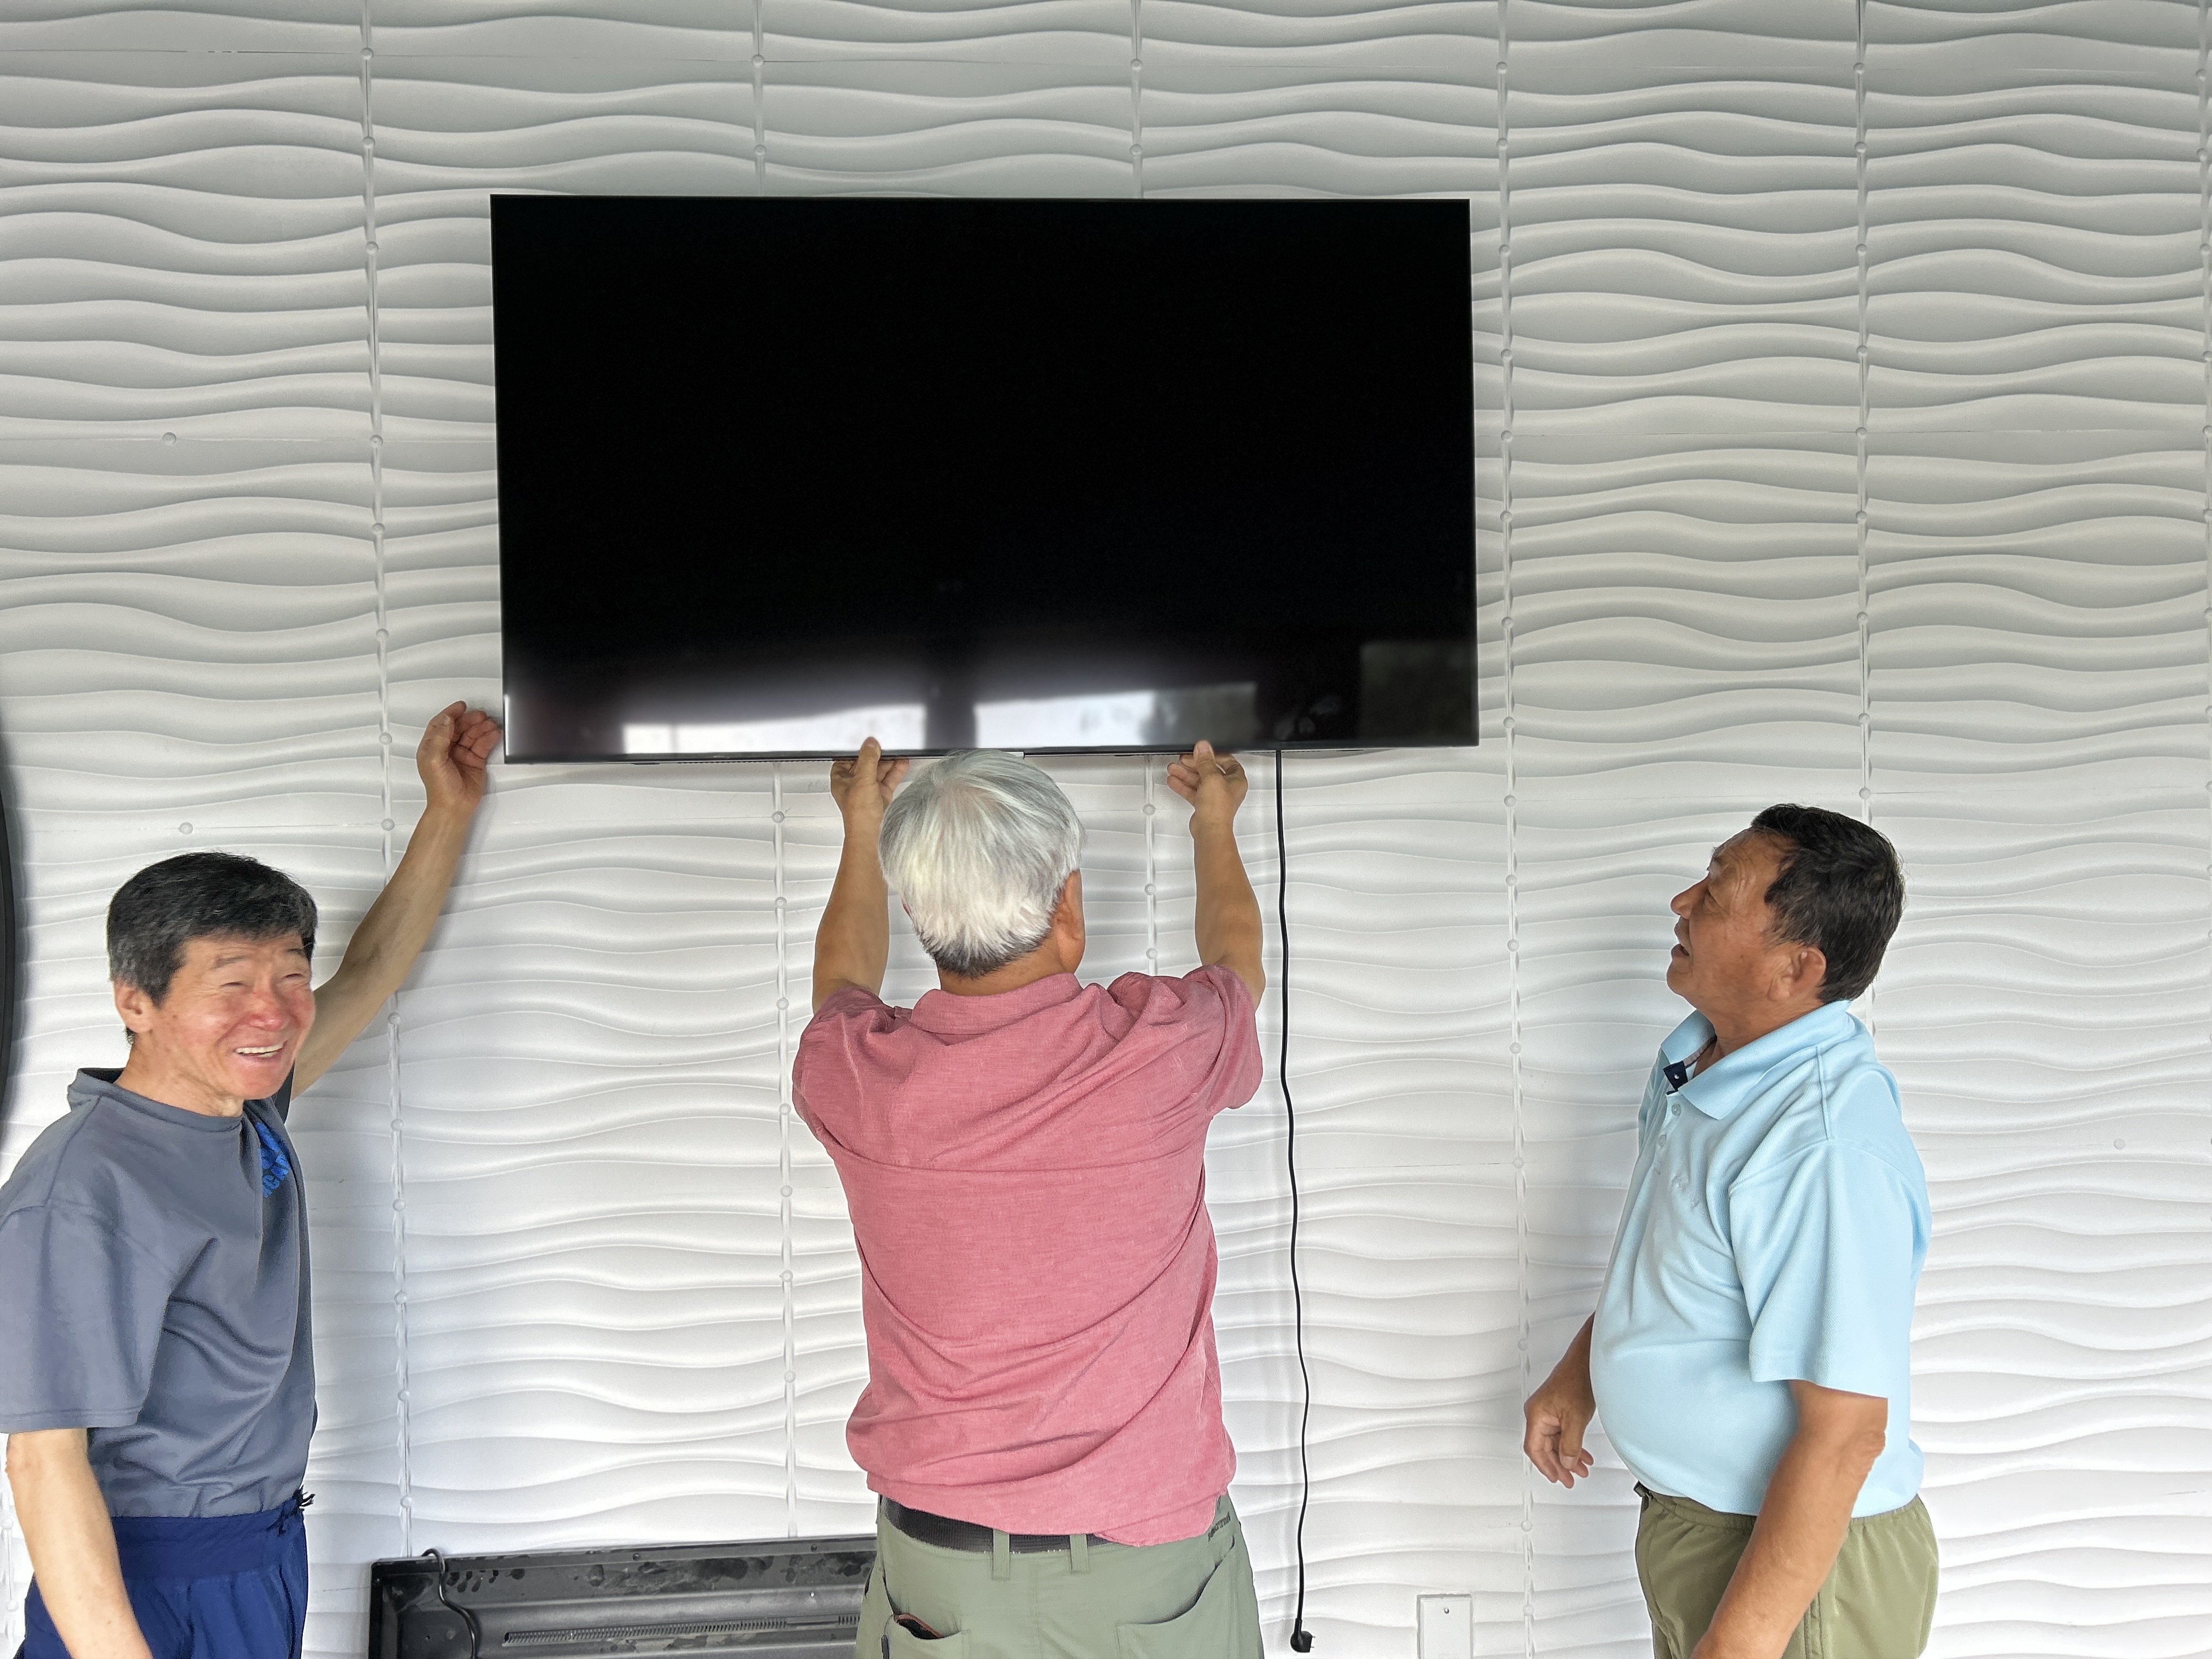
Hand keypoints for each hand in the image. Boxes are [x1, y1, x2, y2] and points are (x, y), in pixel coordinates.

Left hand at [418, 702, 499, 815]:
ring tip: (490, 724)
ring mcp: (461, 755)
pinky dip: (489, 738)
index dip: (451, 713)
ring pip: (472, 734)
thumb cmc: (440, 788)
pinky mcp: (474, 761)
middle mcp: (446, 749)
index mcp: (432, 746)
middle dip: (470, 719)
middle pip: (459, 727)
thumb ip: (440, 738)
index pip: (441, 724)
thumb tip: (448, 719)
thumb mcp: (434, 759)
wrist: (453, 806)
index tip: (461, 706)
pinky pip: (483, 745)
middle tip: (480, 715)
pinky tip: (494, 734)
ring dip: (481, 727)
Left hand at [830, 737, 908, 826]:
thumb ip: (867, 760)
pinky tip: (902, 763)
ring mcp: (868, 790)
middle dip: (877, 755)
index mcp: (841, 780)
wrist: (869, 833)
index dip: (857, 750)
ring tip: (897, 752)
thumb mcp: (862, 780)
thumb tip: (870, 744)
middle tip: (886, 745)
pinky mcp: (881, 795)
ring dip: (888, 761)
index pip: (847, 759)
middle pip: (866, 763)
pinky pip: (889, 779)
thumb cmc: (858, 814)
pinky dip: (896, 771)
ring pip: (879, 771)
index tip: (867, 742)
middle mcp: (854, 784)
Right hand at [1166, 740, 1246, 826]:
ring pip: (1199, 780)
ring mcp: (1215, 797)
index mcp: (1236, 780)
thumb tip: (1203, 747)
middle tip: (1184, 759)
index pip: (1227, 762)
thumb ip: (1205, 761)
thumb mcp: (1211, 778)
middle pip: (1210, 770)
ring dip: (1186, 774)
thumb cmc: (1218, 809)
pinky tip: (1174, 780)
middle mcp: (1227, 788)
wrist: (1210, 830)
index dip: (1214, 755)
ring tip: (1174, 768)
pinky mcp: (1204, 804)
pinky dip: (1183, 786)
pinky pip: (1193, 791)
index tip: (1202, 751)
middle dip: (1195, 764)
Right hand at [1522, 1363, 1595, 1488]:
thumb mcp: (1575, 1419)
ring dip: (1568, 1456)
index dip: (1545, 1466)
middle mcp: (1539, 1413)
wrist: (1586, 1362)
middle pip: (1544, 1447)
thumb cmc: (1576, 1380)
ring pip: (1555, 1441)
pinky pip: (1562, 1433)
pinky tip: (1582, 1454)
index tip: (1556, 1478)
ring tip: (1580, 1470)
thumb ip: (1570, 1444)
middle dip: (1559, 1465)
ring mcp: (1549, 1411)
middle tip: (1569, 1479)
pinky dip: (1572, 1445)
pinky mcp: (1558, 1409)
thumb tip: (1566, 1462)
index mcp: (1536, 1415)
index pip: (1534, 1449)